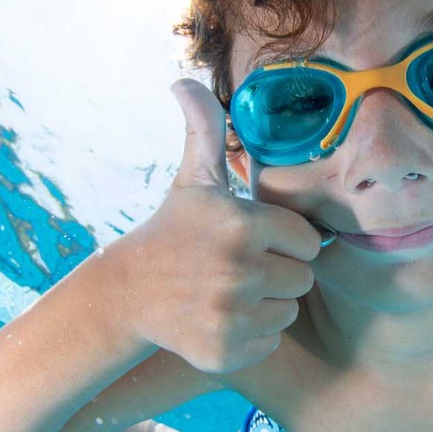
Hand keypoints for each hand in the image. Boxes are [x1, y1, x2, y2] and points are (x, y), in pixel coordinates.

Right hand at [115, 79, 319, 373]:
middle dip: (279, 273)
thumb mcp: (192, 179)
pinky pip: (269, 342)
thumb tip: (183, 80)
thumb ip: (204, 128)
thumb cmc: (171, 231)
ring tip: (230, 292)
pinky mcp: (226, 351)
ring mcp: (232, 314)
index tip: (255, 240)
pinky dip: (252, 336)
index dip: (285, 240)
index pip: (307, 240)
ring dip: (267, 304)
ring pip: (288, 311)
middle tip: (240, 268)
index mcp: (242, 224)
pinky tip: (221, 319)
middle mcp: (239, 270)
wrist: (125, 294)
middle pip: (302, 278)